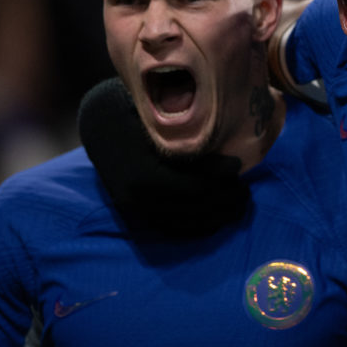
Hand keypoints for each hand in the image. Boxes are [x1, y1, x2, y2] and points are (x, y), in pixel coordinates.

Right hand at [77, 77, 247, 236]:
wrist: (100, 125)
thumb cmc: (136, 117)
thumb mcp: (164, 127)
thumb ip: (195, 147)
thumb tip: (234, 166)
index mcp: (144, 175)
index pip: (194, 189)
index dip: (223, 183)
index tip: (240, 169)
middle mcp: (139, 199)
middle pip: (193, 209)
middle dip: (225, 202)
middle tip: (245, 192)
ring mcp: (136, 211)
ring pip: (186, 225)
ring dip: (217, 217)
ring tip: (237, 205)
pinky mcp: (136, 216)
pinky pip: (173, 230)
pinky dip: (198, 228)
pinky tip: (217, 217)